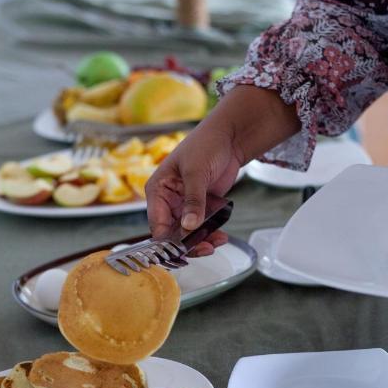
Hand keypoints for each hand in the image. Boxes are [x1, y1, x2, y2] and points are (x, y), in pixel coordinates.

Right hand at [145, 85, 300, 255]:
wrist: (230, 136)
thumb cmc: (206, 144)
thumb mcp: (196, 172)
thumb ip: (193, 201)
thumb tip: (189, 227)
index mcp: (158, 190)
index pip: (157, 225)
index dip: (169, 241)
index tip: (184, 251)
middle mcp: (168, 200)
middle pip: (172, 233)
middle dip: (188, 244)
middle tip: (207, 248)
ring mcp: (184, 205)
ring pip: (188, 233)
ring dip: (201, 241)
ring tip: (217, 241)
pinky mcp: (200, 206)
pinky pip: (201, 227)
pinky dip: (210, 234)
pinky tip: (221, 236)